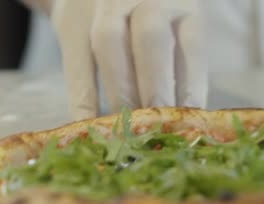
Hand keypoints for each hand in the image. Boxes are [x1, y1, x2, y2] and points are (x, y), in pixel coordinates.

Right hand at [22, 0, 206, 119]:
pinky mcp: (72, 22)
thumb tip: (181, 123)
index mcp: (182, 6)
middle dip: (155, 88)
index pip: (192, 45)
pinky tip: (92, 125)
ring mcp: (106, 6)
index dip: (191, 87)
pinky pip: (76, 62)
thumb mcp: (174, 35)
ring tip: (127, 131)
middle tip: (156, 129)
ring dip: (120, 93)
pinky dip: (83, 98)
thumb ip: (179, 68)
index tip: (187, 124)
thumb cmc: (147, 25)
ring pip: (110, 44)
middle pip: (151, 38)